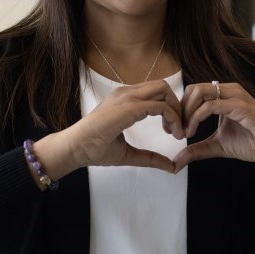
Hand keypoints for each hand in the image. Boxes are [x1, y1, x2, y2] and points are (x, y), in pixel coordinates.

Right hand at [38, 80, 185, 176]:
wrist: (76, 149)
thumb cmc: (95, 149)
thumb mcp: (129, 153)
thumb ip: (150, 157)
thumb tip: (171, 167)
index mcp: (125, 99)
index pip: (155, 92)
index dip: (169, 109)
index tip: (171, 131)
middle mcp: (126, 93)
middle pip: (163, 86)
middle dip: (176, 105)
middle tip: (178, 128)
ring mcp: (127, 97)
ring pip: (163, 90)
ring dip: (176, 110)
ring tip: (176, 132)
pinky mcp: (129, 107)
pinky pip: (160, 105)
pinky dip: (172, 117)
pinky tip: (171, 133)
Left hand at [173, 81, 254, 173]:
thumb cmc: (253, 143)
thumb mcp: (217, 147)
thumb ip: (197, 150)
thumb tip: (176, 161)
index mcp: (221, 96)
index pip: (192, 93)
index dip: (178, 110)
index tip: (172, 131)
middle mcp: (227, 91)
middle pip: (192, 89)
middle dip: (179, 110)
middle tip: (175, 131)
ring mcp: (235, 96)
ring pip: (200, 93)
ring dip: (186, 113)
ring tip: (183, 133)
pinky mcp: (241, 106)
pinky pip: (212, 105)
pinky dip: (197, 117)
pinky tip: (192, 132)